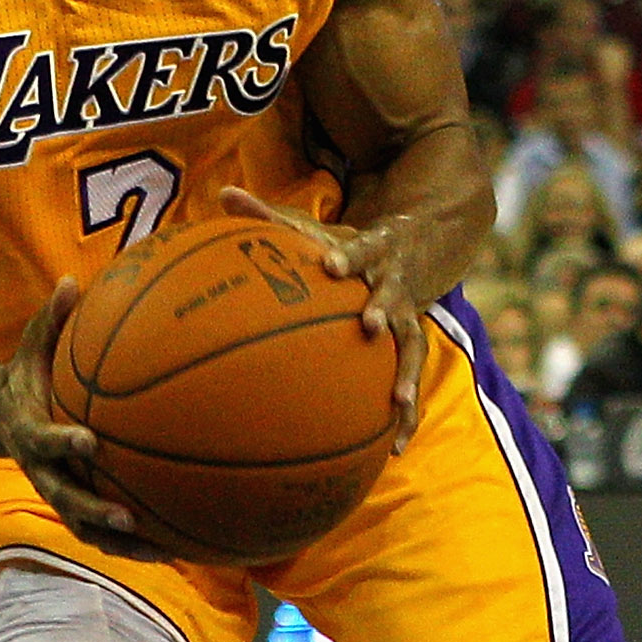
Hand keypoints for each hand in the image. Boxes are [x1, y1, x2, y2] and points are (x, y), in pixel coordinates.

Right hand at [0, 281, 176, 561]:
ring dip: (120, 543)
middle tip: (128, 517)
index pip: (42, 441)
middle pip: (64, 499)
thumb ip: (51, 319)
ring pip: (85, 528)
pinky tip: (175, 547)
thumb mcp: (31, 344)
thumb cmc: (27, 374)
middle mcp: (41, 470)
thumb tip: (71, 281)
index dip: (62, 444)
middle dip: (95, 511)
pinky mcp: (73, 504)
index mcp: (29, 432)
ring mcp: (57, 492)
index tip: (89, 442)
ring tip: (162, 550)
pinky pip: (101, 533)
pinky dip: (132, 545)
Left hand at [219, 185, 426, 449]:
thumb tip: (225, 192)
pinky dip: (405, 416)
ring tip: (399, 406)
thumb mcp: (314, 227)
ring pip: (412, 347)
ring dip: (408, 376)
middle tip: (372, 324)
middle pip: (392, 297)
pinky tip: (396, 449)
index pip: (358, 251)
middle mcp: (393, 285)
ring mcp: (407, 317)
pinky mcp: (410, 346)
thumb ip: (270, 214)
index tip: (329, 266)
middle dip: (384, 309)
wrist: (416, 247)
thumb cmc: (346, 245)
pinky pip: (410, 382)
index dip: (345, 257)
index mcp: (370, 253)